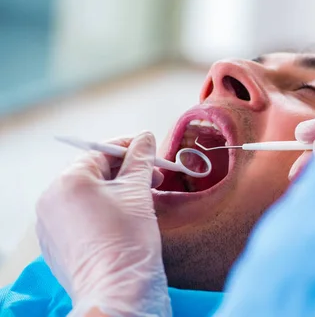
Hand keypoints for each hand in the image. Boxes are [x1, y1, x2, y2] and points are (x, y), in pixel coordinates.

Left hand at [36, 132, 171, 316]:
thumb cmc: (128, 239)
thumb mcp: (139, 190)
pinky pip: (80, 217)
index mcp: (68, 181)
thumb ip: (141, 159)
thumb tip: (145, 138)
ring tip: (142, 201)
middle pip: (92, 173)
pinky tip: (125, 221)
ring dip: (116, 192)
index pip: (100, 152)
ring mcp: (50, 224)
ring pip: (87, 196)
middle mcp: (51, 199)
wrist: (118, 289)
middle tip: (152, 179)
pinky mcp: (56, 245)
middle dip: (125, 173)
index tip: (149, 151)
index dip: (128, 149)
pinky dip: (102, 213)